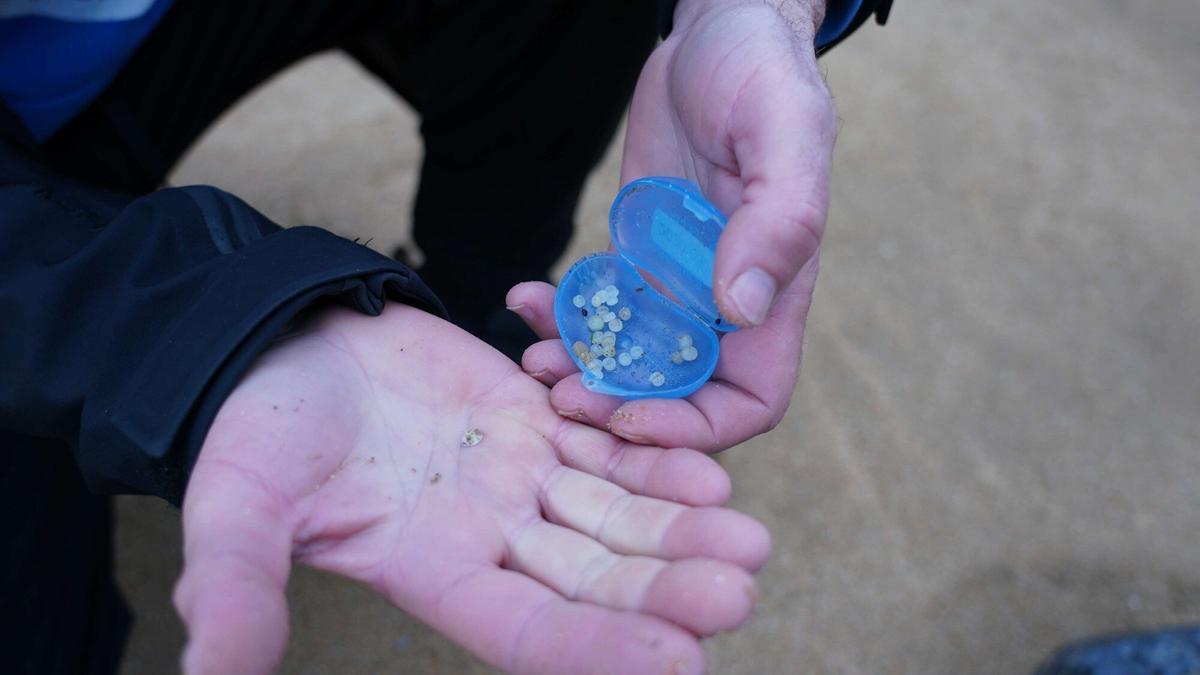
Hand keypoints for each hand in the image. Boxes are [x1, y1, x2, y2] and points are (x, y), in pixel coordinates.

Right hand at [173, 304, 769, 673]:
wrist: (283, 341)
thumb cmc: (254, 427)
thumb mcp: (237, 507)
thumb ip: (237, 586)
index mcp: (434, 573)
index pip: (530, 632)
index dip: (599, 650)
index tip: (679, 662)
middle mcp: (491, 537)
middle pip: (593, 575)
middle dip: (666, 584)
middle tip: (742, 585)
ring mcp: (518, 476)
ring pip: (614, 510)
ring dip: (678, 523)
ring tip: (748, 535)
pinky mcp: (533, 417)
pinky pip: (605, 440)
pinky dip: (654, 453)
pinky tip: (706, 465)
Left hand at [509, 0, 832, 451]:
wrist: (716, 33)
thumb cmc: (763, 74)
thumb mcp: (784, 135)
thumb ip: (777, 221)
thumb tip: (740, 310)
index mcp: (774, 293)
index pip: (751, 401)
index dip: (697, 429)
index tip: (633, 417)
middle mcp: (724, 301)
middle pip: (678, 395)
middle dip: (621, 411)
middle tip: (560, 397)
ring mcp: (676, 282)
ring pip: (629, 361)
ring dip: (582, 372)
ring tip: (533, 359)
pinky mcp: (635, 256)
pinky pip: (597, 308)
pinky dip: (561, 317)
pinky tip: (524, 299)